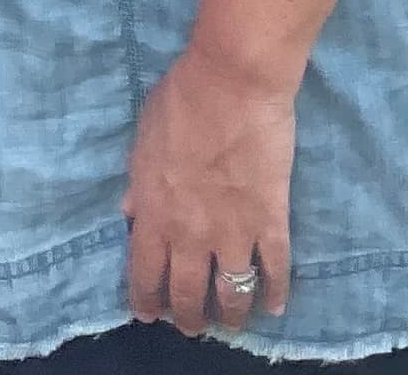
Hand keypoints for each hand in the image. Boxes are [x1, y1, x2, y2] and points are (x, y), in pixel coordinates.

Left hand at [124, 43, 295, 328]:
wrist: (232, 82)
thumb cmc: (181, 100)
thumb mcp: (142, 139)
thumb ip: (137, 184)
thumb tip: (131, 214)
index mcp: (153, 214)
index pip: (144, 275)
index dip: (146, 301)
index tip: (150, 314)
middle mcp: (190, 235)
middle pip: (187, 296)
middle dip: (188, 319)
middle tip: (192, 325)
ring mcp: (233, 233)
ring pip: (231, 296)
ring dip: (231, 316)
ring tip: (232, 322)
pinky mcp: (270, 222)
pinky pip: (274, 270)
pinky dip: (276, 293)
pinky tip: (276, 306)